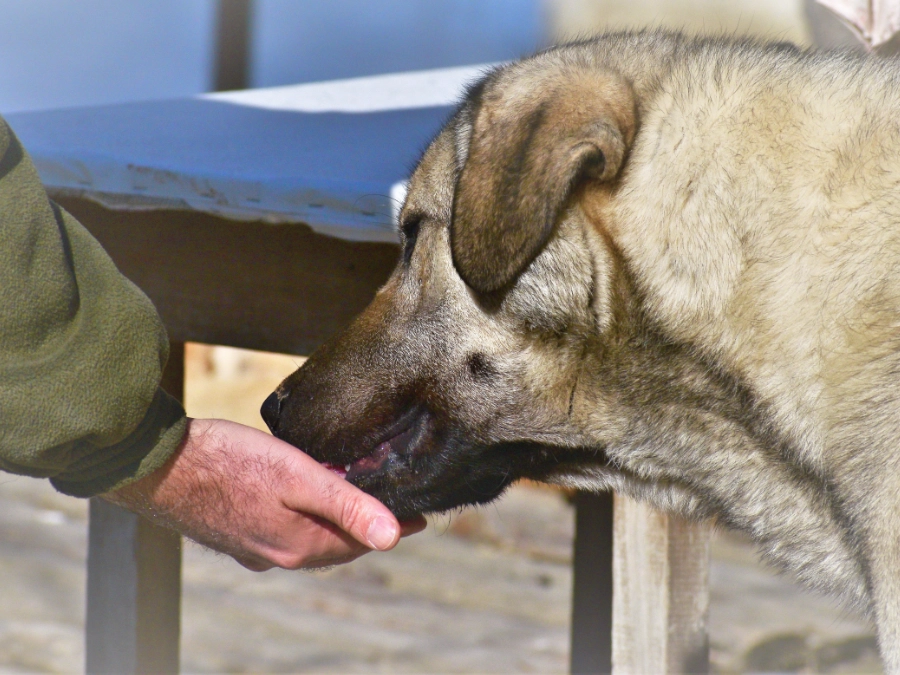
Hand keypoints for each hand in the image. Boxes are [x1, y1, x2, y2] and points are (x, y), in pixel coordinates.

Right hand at [103, 418, 425, 570]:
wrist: (156, 465)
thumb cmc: (228, 463)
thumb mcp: (297, 476)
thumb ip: (345, 505)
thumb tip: (393, 537)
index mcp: (298, 545)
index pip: (362, 542)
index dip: (394, 527)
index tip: (421, 517)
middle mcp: (277, 554)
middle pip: (337, 544)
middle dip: (367, 528)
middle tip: (394, 508)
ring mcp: (252, 546)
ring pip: (310, 539)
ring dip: (335, 524)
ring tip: (356, 501)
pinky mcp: (233, 531)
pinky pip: (284, 531)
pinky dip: (306, 519)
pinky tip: (303, 501)